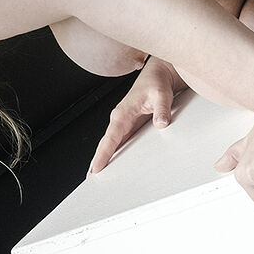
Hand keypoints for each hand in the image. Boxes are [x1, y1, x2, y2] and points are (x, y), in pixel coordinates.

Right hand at [88, 57, 185, 173]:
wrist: (158, 74)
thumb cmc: (156, 82)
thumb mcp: (161, 94)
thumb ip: (161, 109)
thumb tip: (161, 123)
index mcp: (123, 112)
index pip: (110, 137)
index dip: (102, 154)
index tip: (95, 168)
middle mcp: (120, 119)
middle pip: (106, 144)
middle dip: (98, 160)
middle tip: (91, 179)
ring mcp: (124, 123)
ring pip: (111, 144)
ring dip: (105, 158)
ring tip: (99, 176)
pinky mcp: (130, 125)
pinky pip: (120, 142)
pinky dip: (115, 153)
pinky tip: (115, 164)